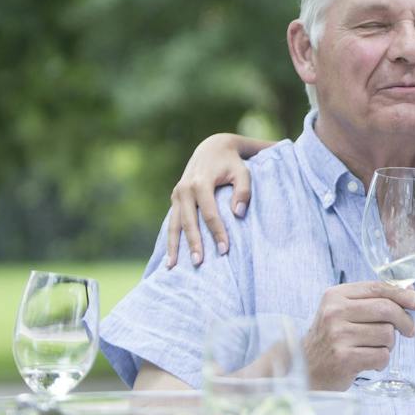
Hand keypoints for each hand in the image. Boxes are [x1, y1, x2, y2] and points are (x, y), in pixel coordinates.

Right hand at [164, 133, 255, 266]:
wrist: (212, 147)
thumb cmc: (231, 162)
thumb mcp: (243, 172)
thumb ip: (243, 191)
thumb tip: (238, 213)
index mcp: (201, 183)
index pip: (210, 214)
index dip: (217, 233)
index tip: (225, 250)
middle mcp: (185, 189)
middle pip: (189, 221)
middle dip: (194, 243)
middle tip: (199, 263)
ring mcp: (177, 193)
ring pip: (174, 223)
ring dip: (174, 245)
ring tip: (172, 266)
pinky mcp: (175, 198)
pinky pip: (172, 221)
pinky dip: (170, 238)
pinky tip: (170, 255)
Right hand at [302, 282, 414, 389]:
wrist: (305, 369)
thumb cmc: (331, 339)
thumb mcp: (345, 312)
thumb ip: (374, 300)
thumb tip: (410, 290)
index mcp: (336, 295)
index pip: (378, 288)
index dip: (403, 294)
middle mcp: (335, 312)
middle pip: (386, 309)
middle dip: (405, 321)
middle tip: (409, 331)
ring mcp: (338, 336)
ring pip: (387, 334)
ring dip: (388, 344)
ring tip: (373, 348)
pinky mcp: (344, 358)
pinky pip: (382, 356)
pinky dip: (382, 361)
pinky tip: (369, 362)